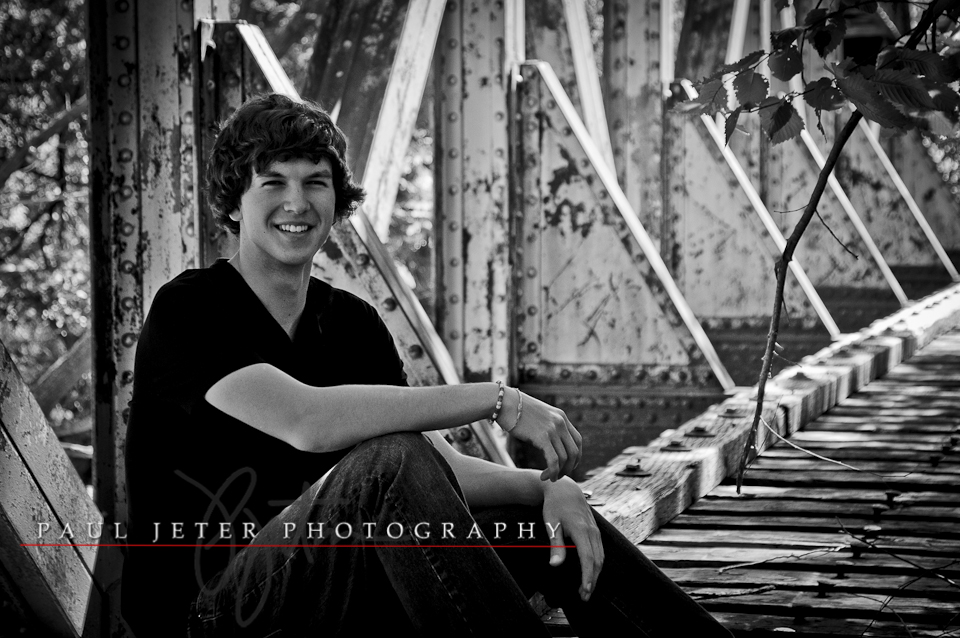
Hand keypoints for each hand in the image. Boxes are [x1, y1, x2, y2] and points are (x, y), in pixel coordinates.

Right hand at [498, 389, 581, 480]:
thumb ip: (547, 425)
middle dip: (569, 467)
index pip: (578, 441)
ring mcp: (552, 429)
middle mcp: (560, 422)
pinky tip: (545, 477)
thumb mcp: (538, 415)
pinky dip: (552, 472)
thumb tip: (548, 440)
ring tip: (550, 478)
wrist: (502, 402)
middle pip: (574, 451)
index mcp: (561, 416)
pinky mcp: (542, 437)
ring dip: (559, 472)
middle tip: (559, 476)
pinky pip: (554, 460)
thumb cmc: (515, 409)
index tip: (568, 466)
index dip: (576, 457)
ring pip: (565, 458)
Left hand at [542, 477, 603, 601]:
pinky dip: (596, 565)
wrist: (564, 489)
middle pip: (597, 561)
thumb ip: (556, 545)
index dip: (587, 576)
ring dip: (595, 574)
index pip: (588, 558)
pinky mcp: (595, 531)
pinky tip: (590, 573)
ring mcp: (596, 531)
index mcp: (581, 530)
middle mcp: (592, 531)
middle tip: (584, 597)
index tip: (585, 591)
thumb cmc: (554, 506)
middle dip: (592, 580)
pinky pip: (600, 551)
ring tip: (586, 589)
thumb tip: (555, 565)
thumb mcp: (551, 524)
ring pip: (601, 557)